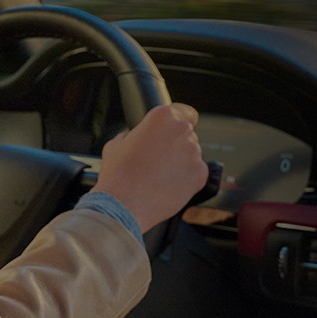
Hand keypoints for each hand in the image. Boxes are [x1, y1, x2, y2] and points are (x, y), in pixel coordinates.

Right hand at [91, 103, 205, 233]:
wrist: (124, 205)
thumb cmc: (118, 175)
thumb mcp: (116, 145)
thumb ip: (131, 135)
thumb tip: (133, 137)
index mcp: (162, 117)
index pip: (185, 112)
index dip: (180, 122)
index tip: (174, 132)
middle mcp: (181, 131)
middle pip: (187, 135)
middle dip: (176, 146)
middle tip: (158, 161)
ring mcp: (193, 152)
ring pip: (192, 155)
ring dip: (181, 163)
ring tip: (160, 177)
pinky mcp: (200, 174)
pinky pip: (197, 173)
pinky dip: (187, 179)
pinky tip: (168, 185)